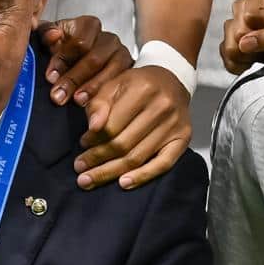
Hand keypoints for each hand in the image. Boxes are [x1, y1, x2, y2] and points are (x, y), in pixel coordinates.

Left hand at [37, 14, 131, 107]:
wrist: (79, 62)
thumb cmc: (64, 50)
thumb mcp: (50, 39)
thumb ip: (46, 33)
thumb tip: (53, 35)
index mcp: (89, 26)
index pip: (80, 41)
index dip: (64, 59)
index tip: (50, 76)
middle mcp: (108, 39)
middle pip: (94, 59)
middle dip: (74, 79)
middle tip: (58, 95)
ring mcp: (121, 56)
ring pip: (111, 73)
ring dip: (91, 89)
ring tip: (77, 101)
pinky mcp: (129, 74)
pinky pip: (122, 85)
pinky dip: (106, 96)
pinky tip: (94, 105)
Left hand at [77, 64, 190, 189]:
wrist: (172, 81)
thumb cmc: (139, 84)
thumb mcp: (114, 84)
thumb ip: (99, 103)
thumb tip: (92, 128)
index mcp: (143, 89)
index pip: (112, 125)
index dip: (93, 140)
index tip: (82, 146)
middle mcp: (161, 107)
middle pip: (123, 144)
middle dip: (98, 159)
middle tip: (80, 170)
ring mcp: (174, 125)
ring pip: (138, 157)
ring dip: (111, 171)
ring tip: (91, 179)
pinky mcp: (183, 138)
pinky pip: (163, 164)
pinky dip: (143, 176)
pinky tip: (124, 183)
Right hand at [219, 0, 263, 73]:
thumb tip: (244, 44)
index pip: (250, 15)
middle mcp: (239, 7)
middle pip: (239, 33)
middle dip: (257, 44)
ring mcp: (230, 26)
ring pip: (231, 48)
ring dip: (250, 56)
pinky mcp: (225, 45)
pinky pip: (228, 61)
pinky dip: (244, 65)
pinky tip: (256, 59)